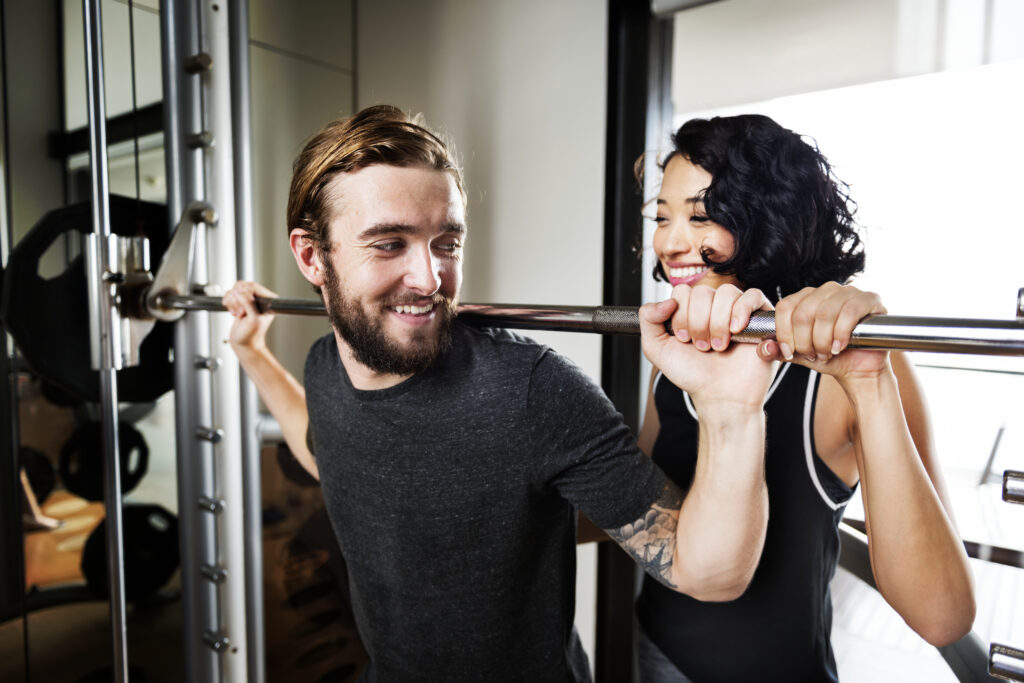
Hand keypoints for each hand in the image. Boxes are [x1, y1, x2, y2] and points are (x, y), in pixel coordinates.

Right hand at [222, 280, 277, 353]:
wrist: (243, 343)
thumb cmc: (251, 336)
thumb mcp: (253, 320)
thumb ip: (249, 304)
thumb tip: (240, 293)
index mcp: (268, 300)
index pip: (253, 286)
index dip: (244, 295)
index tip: (243, 308)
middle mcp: (260, 298)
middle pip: (242, 286)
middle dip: (237, 300)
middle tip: (241, 312)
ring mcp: (249, 298)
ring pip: (235, 289)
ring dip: (232, 302)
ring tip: (238, 313)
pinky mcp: (241, 301)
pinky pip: (230, 294)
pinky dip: (229, 303)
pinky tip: (234, 312)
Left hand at [640, 284, 776, 409]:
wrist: (720, 396)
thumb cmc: (692, 374)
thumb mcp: (657, 348)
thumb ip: (648, 319)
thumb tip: (666, 300)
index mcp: (691, 309)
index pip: (683, 291)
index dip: (681, 315)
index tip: (684, 339)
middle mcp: (714, 307)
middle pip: (703, 292)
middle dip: (699, 323)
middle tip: (702, 347)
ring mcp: (737, 310)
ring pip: (727, 293)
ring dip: (718, 322)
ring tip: (719, 346)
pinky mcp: (760, 317)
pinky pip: (753, 295)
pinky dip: (742, 311)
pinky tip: (735, 331)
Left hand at [770, 282, 888, 380]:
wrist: (858, 368)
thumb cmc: (828, 358)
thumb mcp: (798, 355)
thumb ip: (778, 350)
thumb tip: (764, 347)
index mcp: (805, 297)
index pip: (785, 307)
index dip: (783, 333)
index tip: (789, 352)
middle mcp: (825, 289)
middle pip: (803, 312)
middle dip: (804, 341)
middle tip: (813, 355)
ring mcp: (848, 291)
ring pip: (824, 313)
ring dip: (823, 340)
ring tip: (826, 353)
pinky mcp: (870, 299)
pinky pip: (849, 312)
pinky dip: (840, 334)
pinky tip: (839, 347)